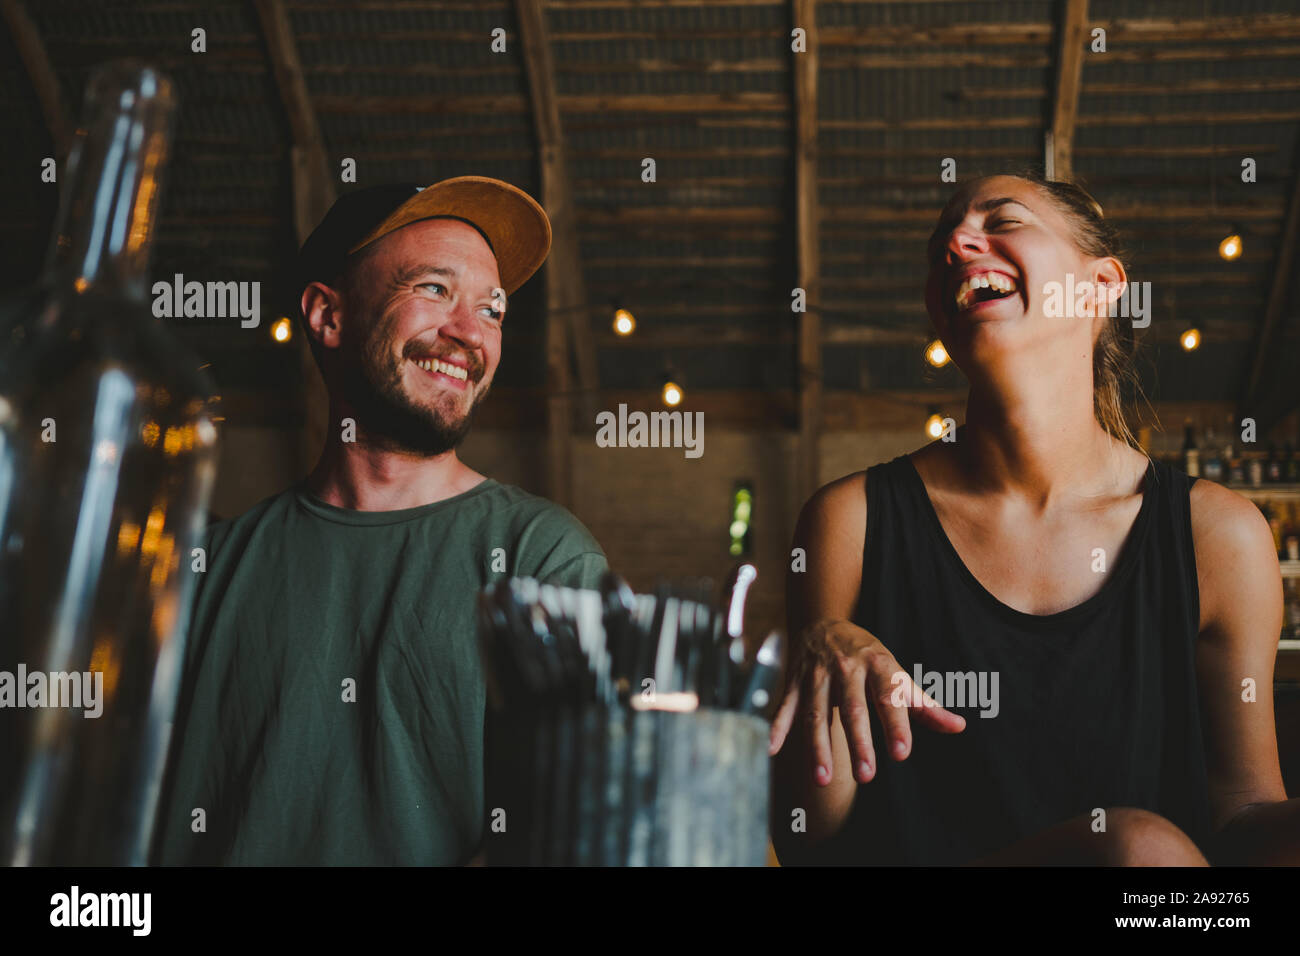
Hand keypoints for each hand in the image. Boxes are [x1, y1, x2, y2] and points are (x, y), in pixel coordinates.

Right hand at [769, 618, 965, 785]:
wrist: (825, 620)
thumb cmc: (868, 656)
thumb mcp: (897, 673)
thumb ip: (925, 704)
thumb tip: (959, 727)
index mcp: (878, 664)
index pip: (889, 696)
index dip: (896, 724)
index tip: (902, 753)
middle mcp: (846, 667)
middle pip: (852, 708)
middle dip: (858, 742)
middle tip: (866, 776)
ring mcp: (817, 674)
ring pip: (816, 712)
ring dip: (818, 745)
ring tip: (823, 778)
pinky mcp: (794, 681)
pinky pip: (785, 706)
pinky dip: (777, 727)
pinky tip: (772, 750)